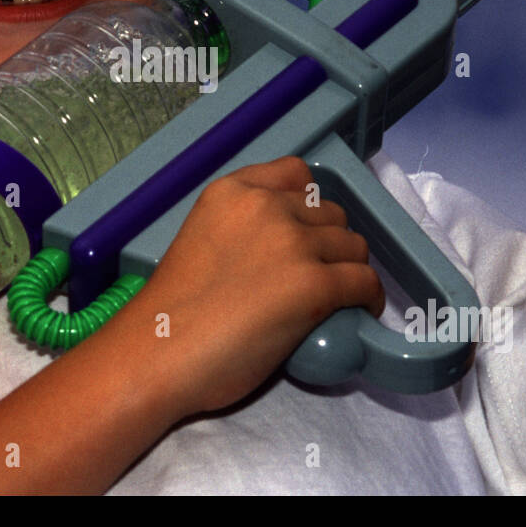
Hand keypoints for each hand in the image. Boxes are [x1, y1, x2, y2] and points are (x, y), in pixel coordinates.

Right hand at [117, 156, 382, 416]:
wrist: (157, 353)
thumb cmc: (168, 313)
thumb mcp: (201, 238)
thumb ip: (240, 229)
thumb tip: (281, 249)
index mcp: (232, 191)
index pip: (296, 174)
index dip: (309, 205)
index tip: (305, 230)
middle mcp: (266, 206)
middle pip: (331, 213)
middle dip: (329, 242)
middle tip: (318, 274)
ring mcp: (293, 242)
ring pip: (353, 245)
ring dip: (349, 269)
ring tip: (337, 297)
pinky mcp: (314, 284)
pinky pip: (365, 282)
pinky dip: (368, 298)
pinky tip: (361, 311)